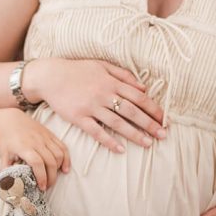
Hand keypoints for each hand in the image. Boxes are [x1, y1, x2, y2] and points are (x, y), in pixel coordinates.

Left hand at [0, 109, 70, 189]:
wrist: (12, 120)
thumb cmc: (8, 139)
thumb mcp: (4, 155)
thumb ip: (6, 170)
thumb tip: (7, 185)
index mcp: (24, 147)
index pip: (37, 163)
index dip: (41, 176)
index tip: (42, 187)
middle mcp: (37, 142)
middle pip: (50, 161)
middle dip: (51, 177)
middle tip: (47, 186)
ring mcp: (45, 137)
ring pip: (58, 155)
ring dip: (58, 169)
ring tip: (53, 178)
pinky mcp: (51, 135)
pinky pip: (63, 147)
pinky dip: (66, 159)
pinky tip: (65, 169)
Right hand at [26, 58, 165, 152]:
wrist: (50, 76)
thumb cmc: (77, 70)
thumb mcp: (102, 66)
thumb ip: (123, 75)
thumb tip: (143, 87)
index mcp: (111, 82)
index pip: (138, 97)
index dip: (153, 108)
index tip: (164, 119)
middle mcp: (103, 94)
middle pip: (131, 111)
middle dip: (149, 124)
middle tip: (163, 135)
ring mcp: (91, 107)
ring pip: (117, 123)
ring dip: (134, 134)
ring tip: (148, 144)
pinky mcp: (78, 118)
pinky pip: (96, 132)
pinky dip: (109, 141)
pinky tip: (121, 150)